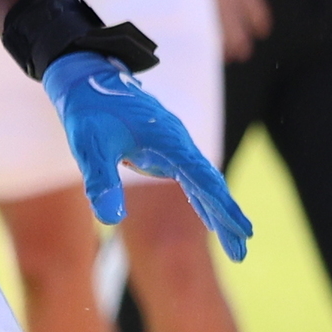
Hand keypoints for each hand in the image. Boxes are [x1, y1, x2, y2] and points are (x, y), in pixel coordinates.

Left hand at [43, 51, 251, 259]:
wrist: (88, 80)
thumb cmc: (89, 113)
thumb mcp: (90, 148)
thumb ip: (101, 182)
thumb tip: (110, 220)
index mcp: (167, 142)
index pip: (203, 179)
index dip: (223, 206)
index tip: (244, 230)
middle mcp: (178, 143)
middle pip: (211, 184)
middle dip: (228, 217)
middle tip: (242, 251)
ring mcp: (174, 145)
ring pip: (204, 182)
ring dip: (219, 212)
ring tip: (235, 244)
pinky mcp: (165, 147)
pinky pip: (192, 177)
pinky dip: (203, 198)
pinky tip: (209, 218)